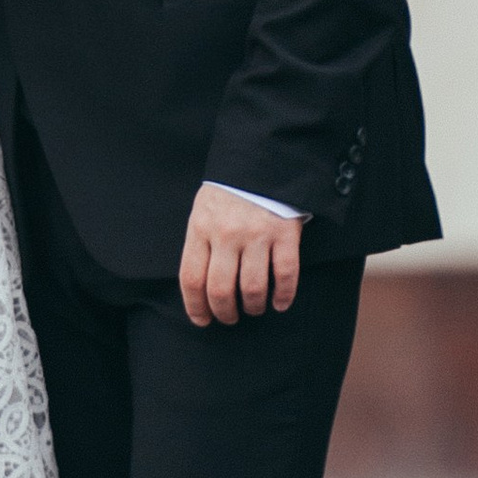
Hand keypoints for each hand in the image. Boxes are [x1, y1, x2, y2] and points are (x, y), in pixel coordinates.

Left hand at [180, 185, 301, 327]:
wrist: (263, 158)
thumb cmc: (229, 192)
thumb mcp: (203, 211)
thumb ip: (200, 244)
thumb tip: (199, 289)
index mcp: (201, 227)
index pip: (192, 279)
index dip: (195, 307)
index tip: (202, 320)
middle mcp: (227, 233)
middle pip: (220, 289)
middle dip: (224, 313)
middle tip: (229, 318)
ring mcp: (257, 233)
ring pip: (252, 288)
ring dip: (253, 307)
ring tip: (254, 308)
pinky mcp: (285, 232)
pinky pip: (285, 274)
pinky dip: (283, 295)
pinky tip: (279, 303)